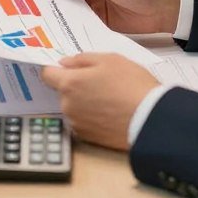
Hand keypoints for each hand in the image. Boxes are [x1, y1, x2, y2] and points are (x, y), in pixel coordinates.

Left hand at [41, 54, 158, 150]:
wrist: (151, 119)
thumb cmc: (131, 84)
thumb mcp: (109, 59)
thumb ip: (82, 59)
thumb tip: (64, 64)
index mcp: (69, 84)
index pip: (47, 74)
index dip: (56, 69)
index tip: (67, 68)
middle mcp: (67, 106)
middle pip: (63, 92)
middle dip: (76, 86)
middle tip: (100, 82)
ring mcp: (77, 124)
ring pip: (74, 107)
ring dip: (84, 102)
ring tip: (109, 99)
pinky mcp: (88, 138)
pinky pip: (84, 122)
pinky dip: (92, 117)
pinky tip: (110, 113)